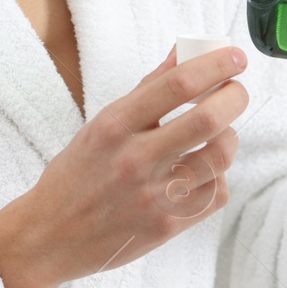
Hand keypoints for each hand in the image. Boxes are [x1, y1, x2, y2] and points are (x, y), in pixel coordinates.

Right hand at [0, 44, 249, 287]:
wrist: (51, 236)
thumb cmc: (76, 176)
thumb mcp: (101, 125)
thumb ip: (147, 89)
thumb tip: (183, 51)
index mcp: (114, 125)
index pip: (177, 84)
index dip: (215, 64)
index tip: (235, 57)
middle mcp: (135, 158)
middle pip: (208, 118)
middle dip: (235, 97)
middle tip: (235, 91)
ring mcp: (153, 195)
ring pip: (220, 156)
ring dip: (229, 137)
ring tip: (219, 134)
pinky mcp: (168, 226)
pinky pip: (216, 194)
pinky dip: (218, 177)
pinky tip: (203, 172)